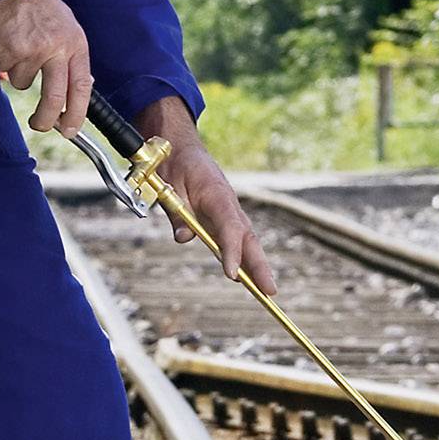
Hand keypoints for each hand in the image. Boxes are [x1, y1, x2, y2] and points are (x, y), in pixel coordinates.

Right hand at [0, 0, 91, 135]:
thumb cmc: (38, 6)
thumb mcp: (66, 26)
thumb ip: (71, 56)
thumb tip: (79, 87)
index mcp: (75, 44)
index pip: (81, 88)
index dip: (77, 114)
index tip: (70, 128)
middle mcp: (56, 49)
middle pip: (54, 98)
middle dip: (46, 119)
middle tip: (40, 125)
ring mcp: (31, 51)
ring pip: (23, 83)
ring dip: (17, 71)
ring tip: (18, 46)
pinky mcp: (8, 52)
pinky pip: (3, 69)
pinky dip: (2, 59)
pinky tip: (5, 40)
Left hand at [136, 97, 277, 294]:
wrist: (180, 148)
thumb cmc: (176, 164)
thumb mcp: (169, 186)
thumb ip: (178, 211)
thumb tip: (185, 237)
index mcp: (217, 194)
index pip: (229, 228)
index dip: (232, 252)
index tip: (232, 275)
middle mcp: (229, 205)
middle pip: (249, 239)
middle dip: (259, 266)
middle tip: (269, 292)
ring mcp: (229, 212)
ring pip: (247, 241)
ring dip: (257, 266)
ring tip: (266, 290)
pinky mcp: (223, 218)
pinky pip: (237, 240)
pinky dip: (244, 258)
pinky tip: (247, 277)